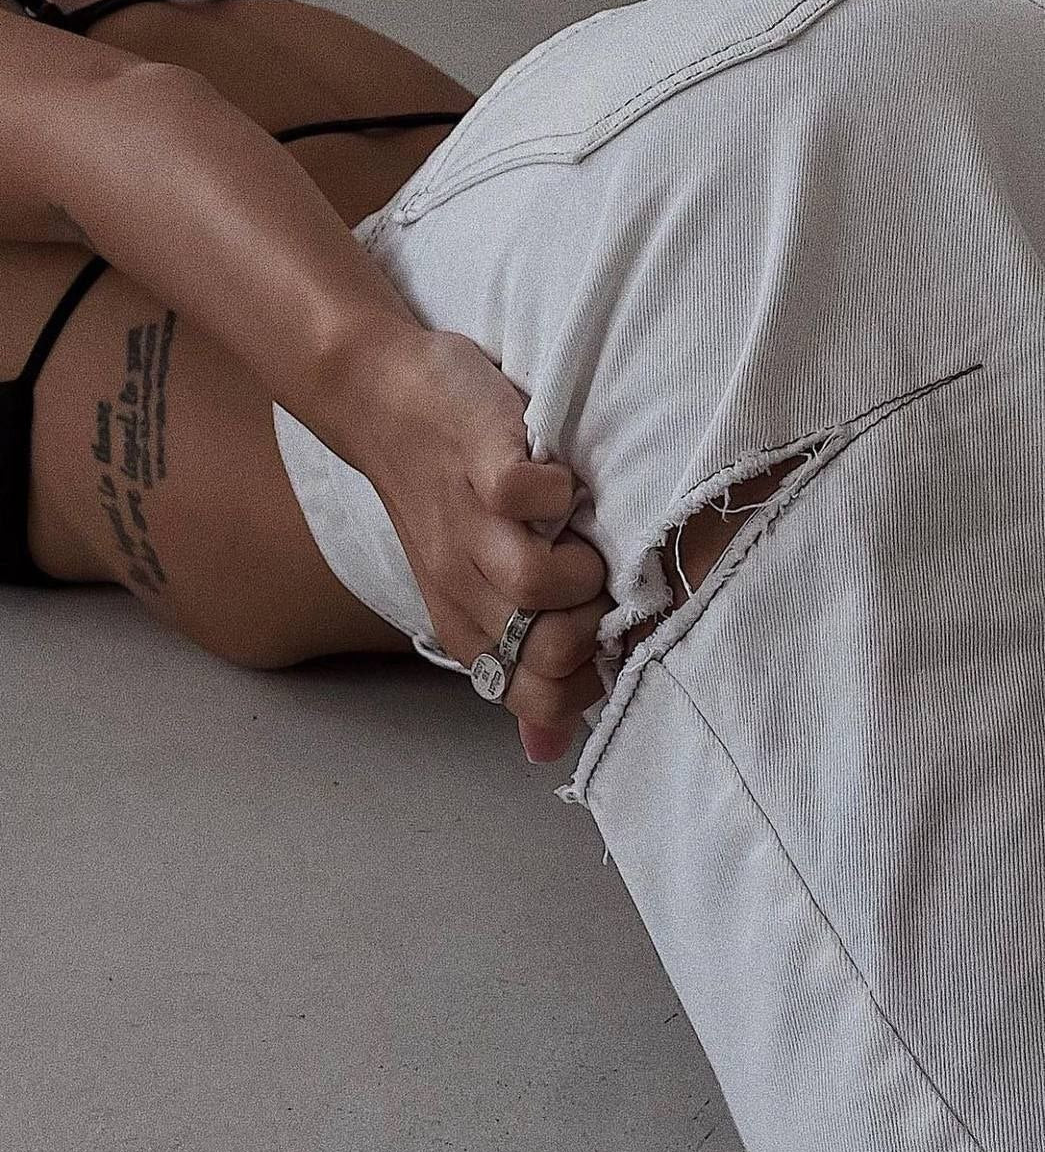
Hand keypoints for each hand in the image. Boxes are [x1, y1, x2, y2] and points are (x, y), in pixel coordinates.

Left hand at [327, 326, 611, 761]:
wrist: (379, 401)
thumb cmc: (441, 495)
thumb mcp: (470, 591)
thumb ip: (518, 666)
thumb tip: (548, 750)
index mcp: (468, 628)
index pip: (543, 701)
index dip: (589, 676)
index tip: (599, 629)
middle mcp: (465, 590)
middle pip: (549, 657)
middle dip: (594, 624)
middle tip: (594, 581)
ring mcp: (469, 529)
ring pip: (537, 586)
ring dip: (580, 559)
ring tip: (578, 532)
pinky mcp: (479, 465)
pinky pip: (526, 497)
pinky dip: (556, 488)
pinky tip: (556, 478)